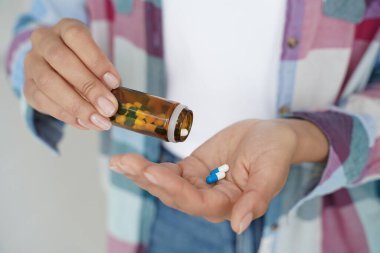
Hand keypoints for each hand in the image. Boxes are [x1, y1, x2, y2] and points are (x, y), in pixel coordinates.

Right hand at [24, 18, 120, 129]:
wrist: (59, 67)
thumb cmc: (85, 61)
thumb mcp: (97, 60)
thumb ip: (103, 75)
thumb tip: (112, 99)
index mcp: (65, 29)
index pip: (77, 37)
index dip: (97, 60)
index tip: (115, 82)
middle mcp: (44, 42)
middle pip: (61, 60)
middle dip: (88, 86)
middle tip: (109, 107)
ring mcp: (32, 64)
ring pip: (48, 83)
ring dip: (77, 105)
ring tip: (99, 121)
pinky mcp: (28, 86)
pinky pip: (43, 102)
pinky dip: (66, 115)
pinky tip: (85, 123)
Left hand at [109, 119, 327, 232]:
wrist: (272, 135)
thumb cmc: (275, 152)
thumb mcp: (271, 172)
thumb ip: (256, 199)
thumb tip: (240, 225)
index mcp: (229, 204)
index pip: (196, 202)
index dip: (173, 188)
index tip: (151, 170)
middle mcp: (210, 199)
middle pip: (173, 195)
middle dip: (148, 179)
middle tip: (124, 163)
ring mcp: (199, 185)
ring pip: (166, 184)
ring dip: (142, 174)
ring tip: (119, 162)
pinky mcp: (192, 170)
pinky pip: (168, 171)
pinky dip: (149, 166)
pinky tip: (129, 161)